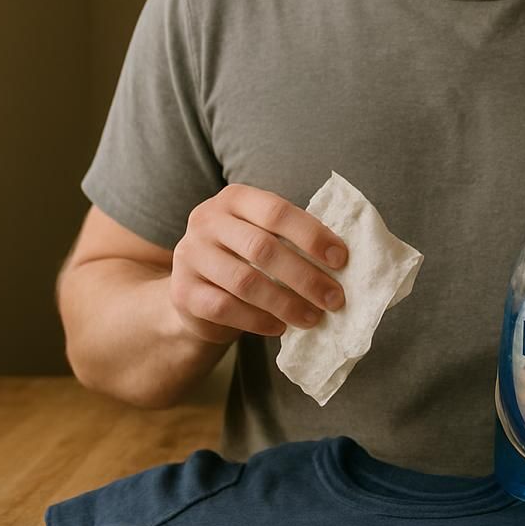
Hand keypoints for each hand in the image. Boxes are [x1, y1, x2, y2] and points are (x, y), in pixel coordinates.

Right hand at [170, 184, 348, 343]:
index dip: (312, 235)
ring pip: (245, 282)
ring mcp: (190, 255)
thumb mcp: (263, 236)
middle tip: (334, 299)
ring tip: (313, 318)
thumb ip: (292, 241)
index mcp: (235, 199)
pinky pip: (225, 308)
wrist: (196, 292)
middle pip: (262, 248)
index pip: (277, 211)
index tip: (341, 260)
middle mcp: (207, 220)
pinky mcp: (183, 292)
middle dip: (305, 276)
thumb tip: (340, 262)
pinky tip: (280, 327)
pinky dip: (258, 320)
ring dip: (286, 303)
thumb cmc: (243, 259)